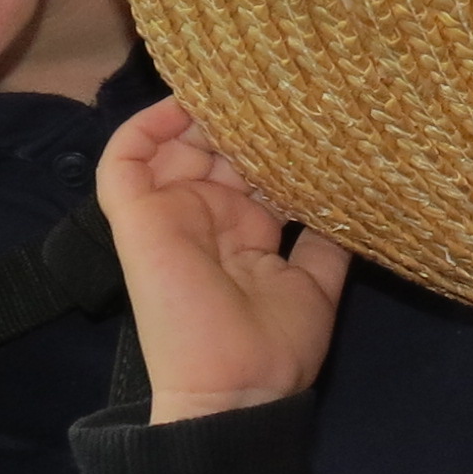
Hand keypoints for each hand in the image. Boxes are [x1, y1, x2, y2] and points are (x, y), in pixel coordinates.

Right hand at [96, 98, 349, 423]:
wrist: (237, 389)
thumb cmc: (276, 349)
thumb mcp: (316, 286)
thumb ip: (326, 243)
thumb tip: (348, 200)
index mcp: (245, 233)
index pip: (252, 168)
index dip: (272, 137)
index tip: (303, 106)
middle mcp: (208, 217)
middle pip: (215, 148)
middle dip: (242, 115)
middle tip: (272, 85)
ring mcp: (170, 215)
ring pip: (173, 144)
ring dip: (199, 112)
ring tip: (233, 84)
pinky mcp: (137, 217)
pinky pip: (124, 158)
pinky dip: (146, 125)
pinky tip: (184, 102)